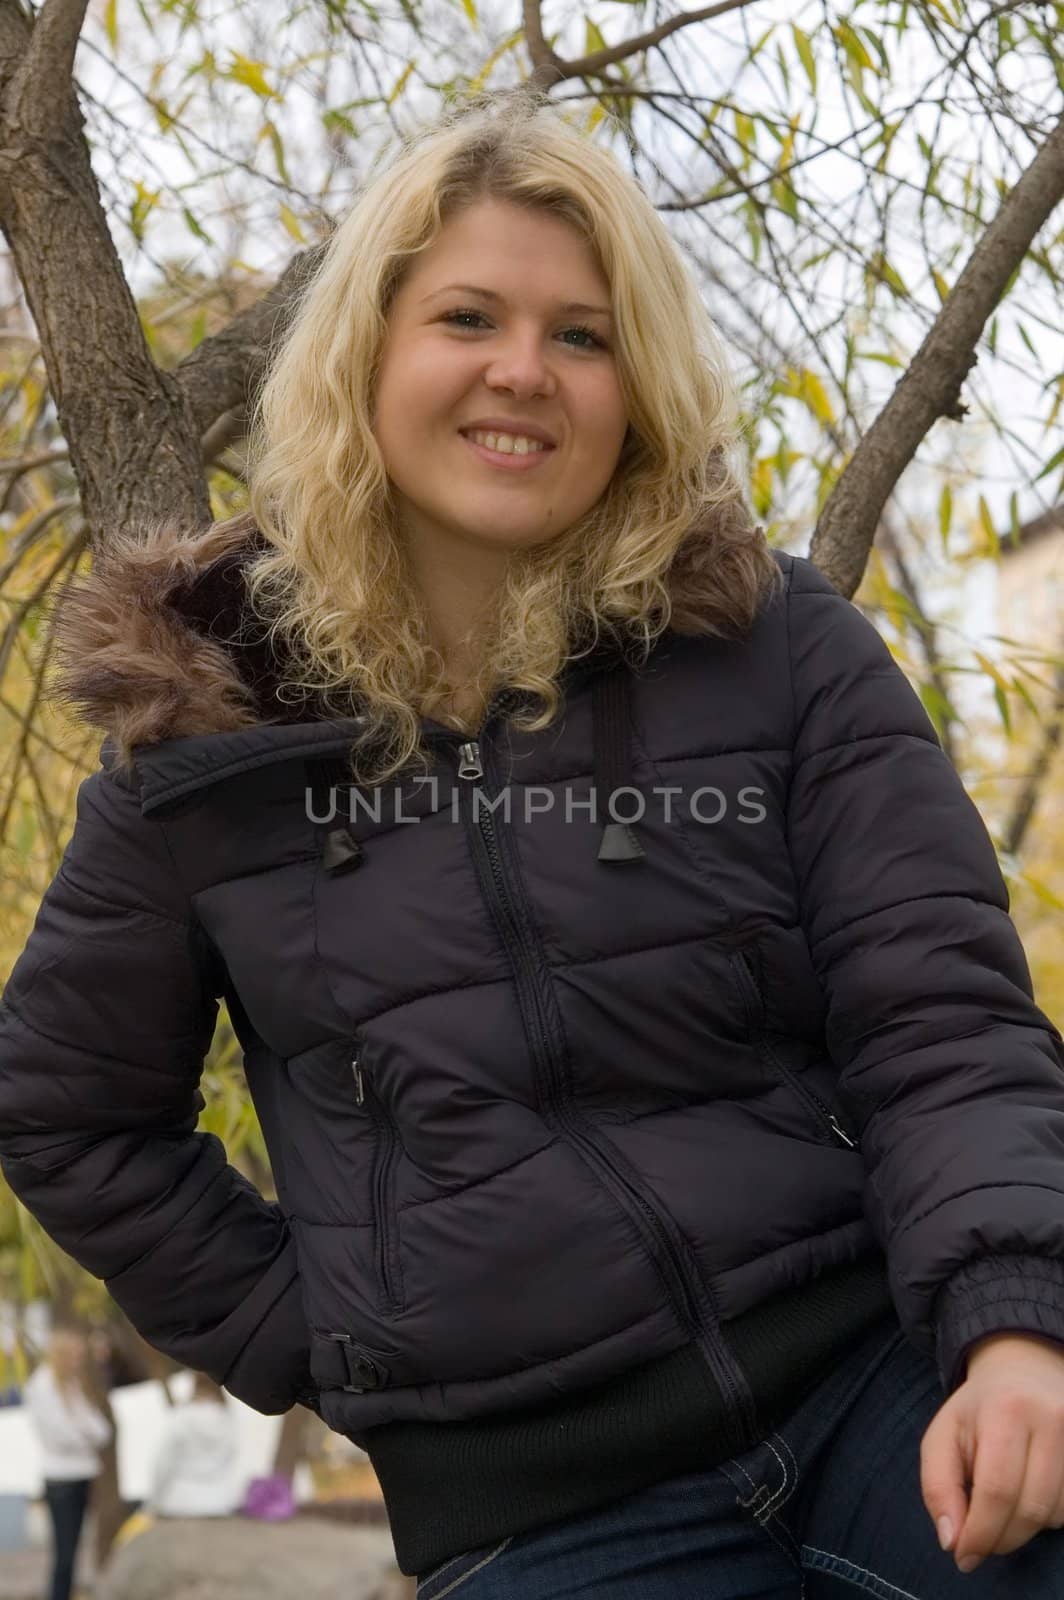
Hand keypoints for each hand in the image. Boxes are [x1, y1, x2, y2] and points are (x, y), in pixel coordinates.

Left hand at [921, 1332, 1063, 1573]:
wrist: (1023, 1371)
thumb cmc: (977, 1411)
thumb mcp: (942, 1435)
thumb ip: (938, 1487)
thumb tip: (950, 1540)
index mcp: (1006, 1410)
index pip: (997, 1490)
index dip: (981, 1533)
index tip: (964, 1556)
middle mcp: (1051, 1419)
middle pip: (1030, 1509)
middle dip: (1000, 1538)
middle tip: (980, 1542)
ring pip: (1055, 1515)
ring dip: (1024, 1527)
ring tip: (1002, 1505)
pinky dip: (1046, 1516)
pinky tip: (1028, 1494)